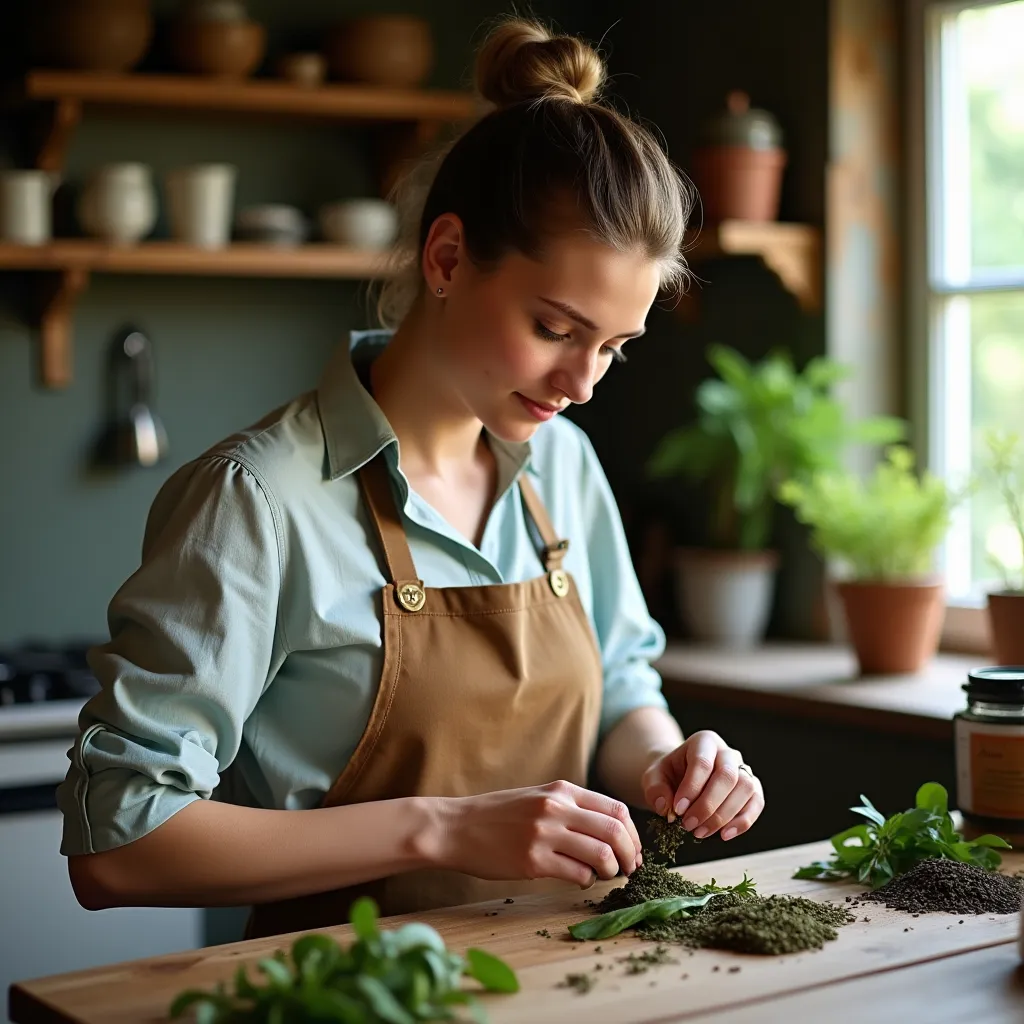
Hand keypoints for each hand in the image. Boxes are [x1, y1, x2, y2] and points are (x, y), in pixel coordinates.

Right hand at [430, 781, 641, 886]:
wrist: (455, 827)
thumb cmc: (497, 816)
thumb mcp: (537, 798)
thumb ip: (570, 808)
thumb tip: (610, 832)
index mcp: (561, 789)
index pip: (615, 809)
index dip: (633, 834)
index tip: (633, 850)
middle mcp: (556, 807)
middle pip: (615, 831)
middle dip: (630, 854)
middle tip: (629, 868)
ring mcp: (544, 834)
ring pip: (602, 854)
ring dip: (611, 871)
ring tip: (604, 876)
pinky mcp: (532, 861)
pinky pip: (577, 874)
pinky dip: (586, 880)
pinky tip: (579, 879)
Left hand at [641, 730, 763, 841]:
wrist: (681, 777)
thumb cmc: (669, 774)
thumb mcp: (653, 776)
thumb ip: (655, 788)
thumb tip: (665, 806)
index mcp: (703, 741)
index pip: (703, 762)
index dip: (691, 788)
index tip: (677, 810)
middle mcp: (727, 752)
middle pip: (728, 776)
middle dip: (708, 805)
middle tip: (689, 825)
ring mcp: (743, 769)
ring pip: (745, 789)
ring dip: (724, 815)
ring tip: (701, 832)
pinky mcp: (753, 788)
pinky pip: (756, 803)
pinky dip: (743, 821)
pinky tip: (724, 835)